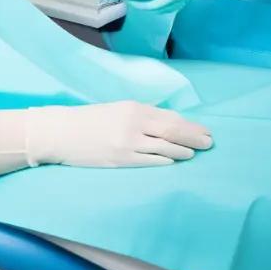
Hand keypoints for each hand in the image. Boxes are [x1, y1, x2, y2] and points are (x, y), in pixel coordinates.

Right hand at [26, 100, 212, 167]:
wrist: (61, 132)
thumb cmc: (88, 121)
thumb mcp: (116, 110)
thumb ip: (139, 116)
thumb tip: (166, 124)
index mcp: (133, 108)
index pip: (169, 117)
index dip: (190, 125)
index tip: (204, 130)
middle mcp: (134, 123)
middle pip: (173, 130)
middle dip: (194, 137)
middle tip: (209, 143)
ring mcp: (129, 143)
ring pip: (165, 147)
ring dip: (183, 150)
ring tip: (195, 153)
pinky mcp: (122, 160)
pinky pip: (151, 161)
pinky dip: (166, 160)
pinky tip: (175, 161)